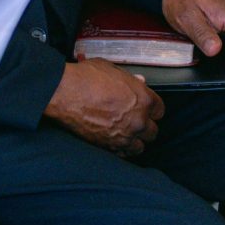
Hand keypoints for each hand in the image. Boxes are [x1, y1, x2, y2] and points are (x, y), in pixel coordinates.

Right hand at [46, 57, 162, 156]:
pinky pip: (123, 154)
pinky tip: (115, 142)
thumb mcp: (111, 69)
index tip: (145, 109)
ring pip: (140, 146)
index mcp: (143, 98)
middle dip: (145, 127)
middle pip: (152, 131)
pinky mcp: (110, 146)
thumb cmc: (86, 78)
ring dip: (135, 141)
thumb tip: (139, 82)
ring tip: (126, 135)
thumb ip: (129, 79)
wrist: (65, 93)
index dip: (151, 109)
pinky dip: (121, 150)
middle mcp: (138, 120)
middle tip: (135, 122)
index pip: (159, 110)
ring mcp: (125, 135)